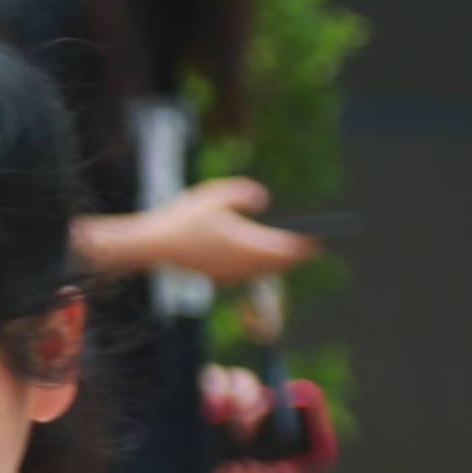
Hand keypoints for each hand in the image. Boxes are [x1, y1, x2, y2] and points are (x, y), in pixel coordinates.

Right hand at [105, 179, 309, 286]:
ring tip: (290, 251)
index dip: (306, 244)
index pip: (287, 249)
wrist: (152, 246)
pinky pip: (247, 273)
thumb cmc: (182, 218)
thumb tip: (263, 201)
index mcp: (247, 244)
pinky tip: (259, 257)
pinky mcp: (219, 279)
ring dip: (277, 262)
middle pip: (279, 264)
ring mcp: (231, 275)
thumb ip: (245, 193)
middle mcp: (243, 264)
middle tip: (310, 244)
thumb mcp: (216, 194)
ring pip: (264, 270)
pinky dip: (258, 265)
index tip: (319, 237)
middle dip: (295, 255)